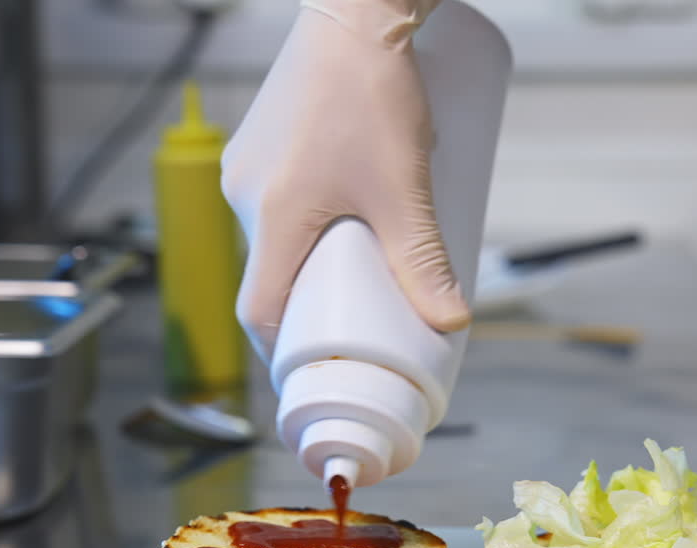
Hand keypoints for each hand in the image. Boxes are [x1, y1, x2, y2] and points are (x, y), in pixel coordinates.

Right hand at [221, 0, 467, 360]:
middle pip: (270, 273)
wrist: (355, 10)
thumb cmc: (372, 93)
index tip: (317, 363)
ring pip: (275, 234)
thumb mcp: (406, 191)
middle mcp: (244, 194)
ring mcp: (248, 164)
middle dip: (312, 302)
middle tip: (357, 315)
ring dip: (312, 256)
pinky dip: (305, 220)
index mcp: (270, 217)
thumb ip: (425, 259)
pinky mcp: (261, 140)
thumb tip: (452, 321)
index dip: (285, 348)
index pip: (259, 309)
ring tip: (362, 261)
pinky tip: (344, 211)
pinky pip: (276, 199)